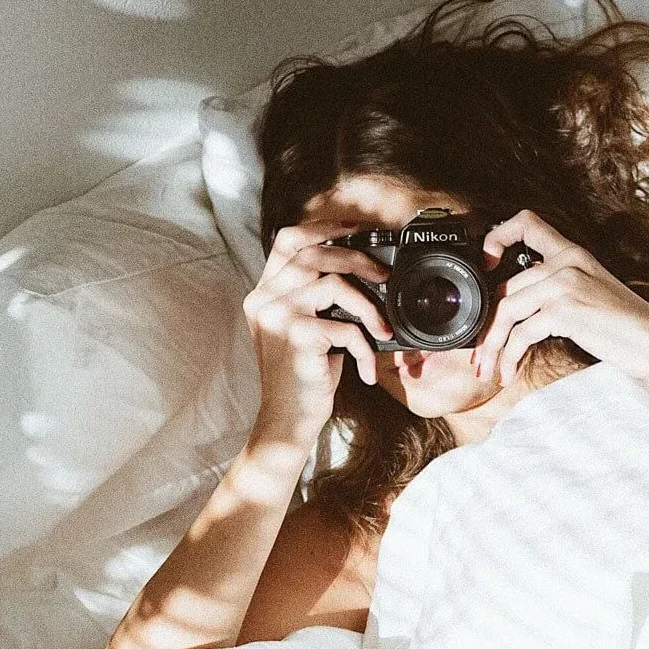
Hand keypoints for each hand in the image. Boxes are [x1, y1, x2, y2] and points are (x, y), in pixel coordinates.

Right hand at [242, 220, 394, 448]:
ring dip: (370, 306)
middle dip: (358, 259)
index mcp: (265, 293)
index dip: (325, 228)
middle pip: (315, 254)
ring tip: (383, 330)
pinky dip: (366, 347)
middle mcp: (264, 300)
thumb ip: (319, 298)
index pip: (288, 240)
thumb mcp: (308, 330)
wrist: (287, 421)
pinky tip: (368, 369)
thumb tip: (366, 270)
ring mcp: (276, 317)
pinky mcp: (296, 338)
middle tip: (385, 277)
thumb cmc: (305, 376)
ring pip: (334, 283)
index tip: (358, 232)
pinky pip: (345, 326)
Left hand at [475, 209, 648, 385]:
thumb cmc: (627, 326)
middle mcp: (566, 262)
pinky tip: (508, 374)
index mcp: (573, 253)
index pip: (527, 222)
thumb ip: (559, 289)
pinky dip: (508, 357)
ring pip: (506, 311)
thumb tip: (517, 310)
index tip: (488, 265)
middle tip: (479, 353)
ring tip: (487, 368)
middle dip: (487, 325)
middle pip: (505, 287)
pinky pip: (521, 334)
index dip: (498, 237)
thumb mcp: (591, 293)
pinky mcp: (565, 310)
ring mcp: (565, 283)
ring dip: (491, 345)